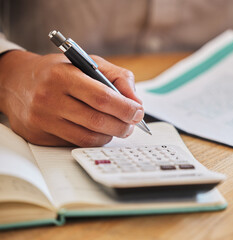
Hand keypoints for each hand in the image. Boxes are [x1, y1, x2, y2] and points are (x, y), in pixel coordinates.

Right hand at [0, 50, 143, 146]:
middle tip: (131, 124)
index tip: (138, 112)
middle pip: (97, 121)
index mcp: (63, 75)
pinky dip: (93, 139)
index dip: (125, 108)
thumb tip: (136, 101)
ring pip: (88, 137)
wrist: (16, 81)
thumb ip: (118, 77)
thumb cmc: (58, 71)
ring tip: (118, 127)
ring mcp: (42, 120)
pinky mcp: (39, 136)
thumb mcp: (89, 63)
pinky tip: (98, 131)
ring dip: (110, 135)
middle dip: (122, 125)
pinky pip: (75, 144)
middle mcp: (49, 98)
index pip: (102, 97)